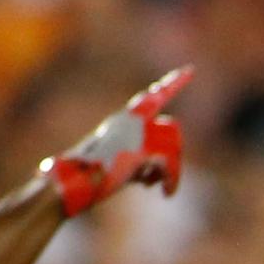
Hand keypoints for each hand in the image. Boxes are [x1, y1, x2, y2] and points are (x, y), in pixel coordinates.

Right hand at [44, 67, 192, 217]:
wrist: (72, 182)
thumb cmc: (90, 176)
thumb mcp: (118, 160)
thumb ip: (139, 157)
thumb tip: (157, 170)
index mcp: (123, 121)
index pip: (152, 99)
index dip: (172, 84)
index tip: (190, 71)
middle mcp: (130, 122)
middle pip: (171, 128)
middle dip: (175, 153)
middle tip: (169, 179)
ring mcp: (135, 133)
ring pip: (173, 146)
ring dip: (173, 171)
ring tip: (165, 188)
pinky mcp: (140, 149)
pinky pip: (170, 162)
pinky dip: (171, 179)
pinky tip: (165, 192)